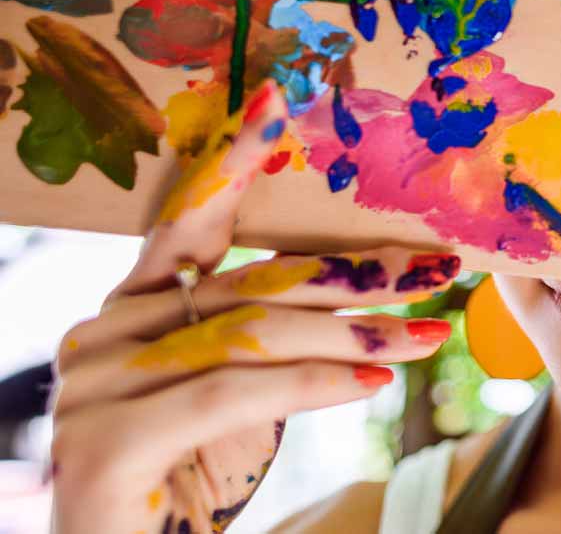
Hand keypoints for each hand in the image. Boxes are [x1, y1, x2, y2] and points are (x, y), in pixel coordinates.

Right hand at [50, 82, 460, 533]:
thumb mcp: (230, 399)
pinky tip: (375, 382)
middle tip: (438, 262)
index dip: (234, 164)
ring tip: (429, 331)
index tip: (281, 104)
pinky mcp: (107, 445)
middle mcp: (103, 335)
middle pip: (251, 283)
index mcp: (129, 312)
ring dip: (355, 331)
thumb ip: (258, 340)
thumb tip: (353, 299)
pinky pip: (233, 391)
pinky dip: (313, 383)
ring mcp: (96, 388)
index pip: (187, 225)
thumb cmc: (186, 482)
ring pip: (252, 334)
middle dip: (354, 270)